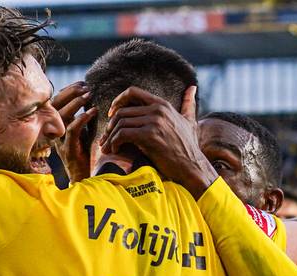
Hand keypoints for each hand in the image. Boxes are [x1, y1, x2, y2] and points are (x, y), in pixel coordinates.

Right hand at [51, 81, 93, 183]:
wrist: (82, 179)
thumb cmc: (84, 155)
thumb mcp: (82, 132)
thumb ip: (83, 118)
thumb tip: (90, 98)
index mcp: (54, 126)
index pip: (56, 103)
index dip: (67, 91)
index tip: (81, 83)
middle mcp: (53, 132)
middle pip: (55, 106)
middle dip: (70, 92)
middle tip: (86, 86)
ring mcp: (59, 141)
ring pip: (61, 116)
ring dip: (76, 103)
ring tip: (89, 95)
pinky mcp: (67, 149)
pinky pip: (72, 130)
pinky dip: (82, 119)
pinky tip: (93, 112)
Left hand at [102, 85, 216, 196]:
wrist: (192, 166)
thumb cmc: (189, 147)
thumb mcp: (189, 121)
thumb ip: (188, 103)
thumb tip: (192, 87)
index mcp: (162, 104)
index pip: (133, 92)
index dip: (118, 101)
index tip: (112, 114)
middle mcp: (158, 109)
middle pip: (122, 111)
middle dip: (110, 126)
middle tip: (105, 139)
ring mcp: (154, 121)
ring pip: (120, 123)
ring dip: (110, 137)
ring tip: (108, 148)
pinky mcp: (150, 135)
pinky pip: (123, 134)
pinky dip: (115, 142)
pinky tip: (115, 151)